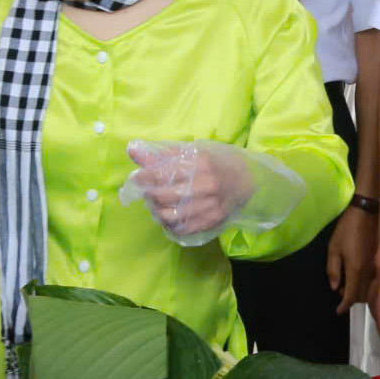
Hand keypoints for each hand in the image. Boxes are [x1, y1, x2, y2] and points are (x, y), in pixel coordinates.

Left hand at [119, 140, 253, 242]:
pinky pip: (182, 228)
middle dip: (148, 195)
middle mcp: (206, 184)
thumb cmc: (216, 162)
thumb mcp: (192, 151)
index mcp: (200, 163)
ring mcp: (210, 205)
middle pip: (164, 195)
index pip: (163, 172)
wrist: (247, 180)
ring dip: (156, 211)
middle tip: (147, 192)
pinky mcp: (212, 220)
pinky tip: (168, 217)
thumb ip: (162, 154)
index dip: (144, 177)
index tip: (137, 178)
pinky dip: (169, 224)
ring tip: (155, 205)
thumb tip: (132, 150)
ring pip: (170, 215)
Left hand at [327, 205, 378, 313]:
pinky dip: (368, 285)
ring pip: (370, 291)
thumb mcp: (334, 248)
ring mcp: (378, 269)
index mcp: (356, 271)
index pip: (350, 297)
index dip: (343, 306)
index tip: (338, 311)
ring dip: (360, 293)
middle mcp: (369, 274)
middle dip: (351, 299)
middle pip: (362, 297)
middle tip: (341, 292)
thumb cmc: (348, 229)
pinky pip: (376, 282)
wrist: (369, 213)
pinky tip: (360, 277)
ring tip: (349, 285)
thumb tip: (335, 288)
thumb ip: (333, 271)